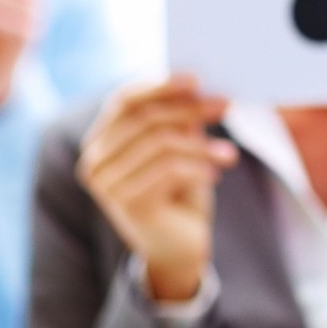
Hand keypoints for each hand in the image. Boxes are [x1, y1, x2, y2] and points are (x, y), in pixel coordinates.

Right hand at [77, 76, 237, 301]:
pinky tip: (218, 173)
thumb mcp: (180, 149)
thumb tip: (195, 87)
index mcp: (101, 141)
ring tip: (231, 153)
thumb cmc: (179, 193)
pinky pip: (168, 170)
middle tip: (226, 105)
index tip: (196, 78)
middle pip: (145, 119)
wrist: (178, 248)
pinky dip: (198, 166)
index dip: (159, 85)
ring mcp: (107, 185)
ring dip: (203, 144)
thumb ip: (179, 121)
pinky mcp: (127, 204)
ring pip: (160, 143)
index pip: (124, 101)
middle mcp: (95, 161)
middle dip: (190, 108)